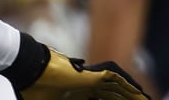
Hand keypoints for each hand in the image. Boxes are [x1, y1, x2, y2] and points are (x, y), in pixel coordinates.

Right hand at [17, 46, 149, 99]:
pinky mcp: (94, 74)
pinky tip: (139, 93)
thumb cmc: (33, 91)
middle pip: (114, 97)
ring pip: (119, 88)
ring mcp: (92, 79)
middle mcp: (88, 87)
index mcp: (78, 95)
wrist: (29, 71)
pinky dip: (129, 85)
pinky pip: (118, 78)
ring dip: (133, 95)